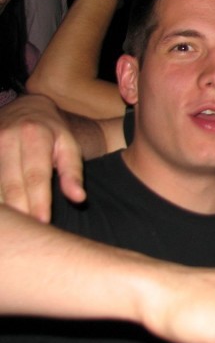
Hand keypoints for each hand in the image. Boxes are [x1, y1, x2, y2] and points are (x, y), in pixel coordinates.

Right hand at [0, 95, 84, 220]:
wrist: (27, 109)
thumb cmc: (53, 133)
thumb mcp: (69, 146)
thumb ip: (73, 172)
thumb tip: (79, 199)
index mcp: (34, 135)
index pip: (36, 175)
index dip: (38, 201)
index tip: (42, 223)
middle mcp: (7, 137)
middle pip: (11, 182)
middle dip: (19, 209)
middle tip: (26, 232)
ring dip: (4, 206)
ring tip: (12, 226)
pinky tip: (4, 214)